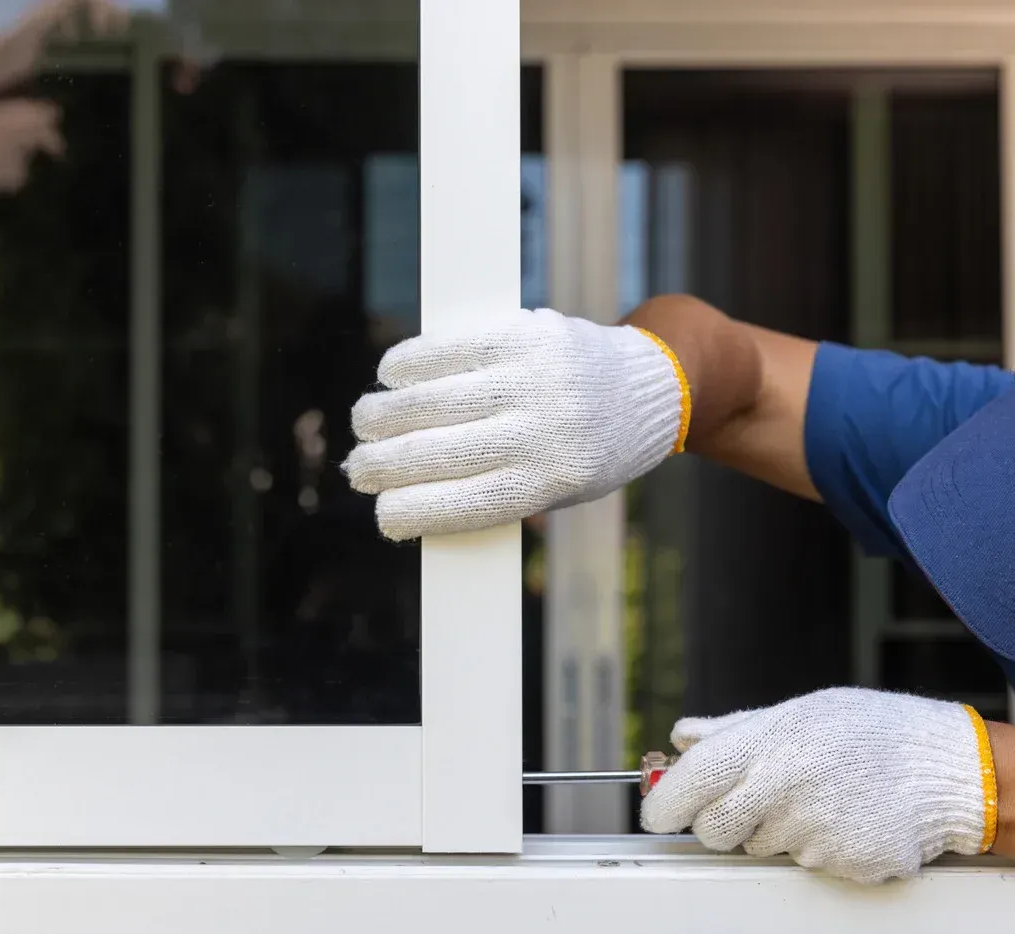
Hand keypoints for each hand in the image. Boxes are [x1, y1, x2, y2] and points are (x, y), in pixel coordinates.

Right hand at [342, 308, 689, 540]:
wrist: (655, 385)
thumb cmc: (592, 448)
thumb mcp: (559, 489)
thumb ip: (495, 492)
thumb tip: (411, 496)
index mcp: (553, 481)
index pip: (465, 504)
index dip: (412, 513)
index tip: (382, 517)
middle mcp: (545, 430)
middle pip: (440, 454)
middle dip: (384, 465)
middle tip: (359, 470)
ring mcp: (535, 378)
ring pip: (437, 400)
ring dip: (385, 414)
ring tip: (364, 423)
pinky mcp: (528, 335)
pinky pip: (453, 348)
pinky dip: (412, 363)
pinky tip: (391, 376)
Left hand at [640, 688, 997, 883]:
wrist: (952, 769)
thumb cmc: (872, 733)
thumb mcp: (802, 714)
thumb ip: (734, 730)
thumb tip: (681, 737)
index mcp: (770, 744)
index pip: (693, 782)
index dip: (665, 803)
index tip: (655, 815)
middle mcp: (786, 788)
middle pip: (715, 829)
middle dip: (721, 822)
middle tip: (757, 801)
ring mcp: (816, 831)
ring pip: (762, 849)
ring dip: (778, 831)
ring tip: (822, 798)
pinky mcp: (845, 864)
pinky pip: (809, 866)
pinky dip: (821, 849)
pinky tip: (849, 820)